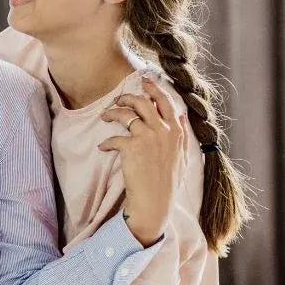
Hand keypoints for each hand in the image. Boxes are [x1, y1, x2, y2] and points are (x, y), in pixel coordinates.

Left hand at [98, 77, 186, 246]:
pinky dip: (106, 142)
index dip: (154, 89)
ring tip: (105, 117)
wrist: (156, 203)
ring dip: (113, 113)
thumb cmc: (168, 184)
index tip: (145, 80)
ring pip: (127, 114)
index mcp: (176, 132)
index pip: (166, 102)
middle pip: (144, 102)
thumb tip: (181, 116)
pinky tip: (103, 147)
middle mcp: (163, 131)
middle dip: (128, 97)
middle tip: (118, 99)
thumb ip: (182, 135)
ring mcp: (148, 137)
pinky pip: (114, 137)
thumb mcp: (182, 157)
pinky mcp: (132, 147)